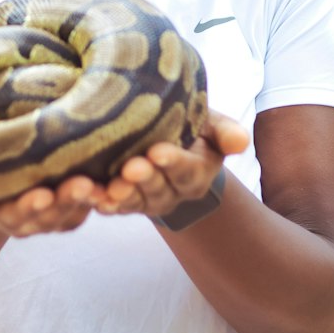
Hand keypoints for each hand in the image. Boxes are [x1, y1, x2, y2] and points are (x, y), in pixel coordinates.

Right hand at [0, 151, 104, 237]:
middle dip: (64, 205)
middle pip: (44, 219)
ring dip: (85, 203)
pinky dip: (99, 198)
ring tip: (101, 184)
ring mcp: (45, 214)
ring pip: (68, 217)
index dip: (26, 208)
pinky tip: (113, 181)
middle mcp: (19, 219)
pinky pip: (85, 208)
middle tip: (83, 185)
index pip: (9, 216)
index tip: (42, 193)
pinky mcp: (67, 204)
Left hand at [97, 111, 249, 221]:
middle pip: (159, 188)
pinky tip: (92, 197)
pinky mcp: (124, 201)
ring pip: (136, 200)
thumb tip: (241, 141)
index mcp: (196, 172)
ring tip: (110, 187)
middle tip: (130, 168)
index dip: (173, 162)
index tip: (157, 152)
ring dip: (123, 195)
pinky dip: (102, 203)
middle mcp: (173, 191)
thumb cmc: (190, 127)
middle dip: (145, 179)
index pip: (186, 169)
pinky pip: (114, 206)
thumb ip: (225, 133)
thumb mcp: (209, 125)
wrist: (170, 142)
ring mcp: (147, 199)